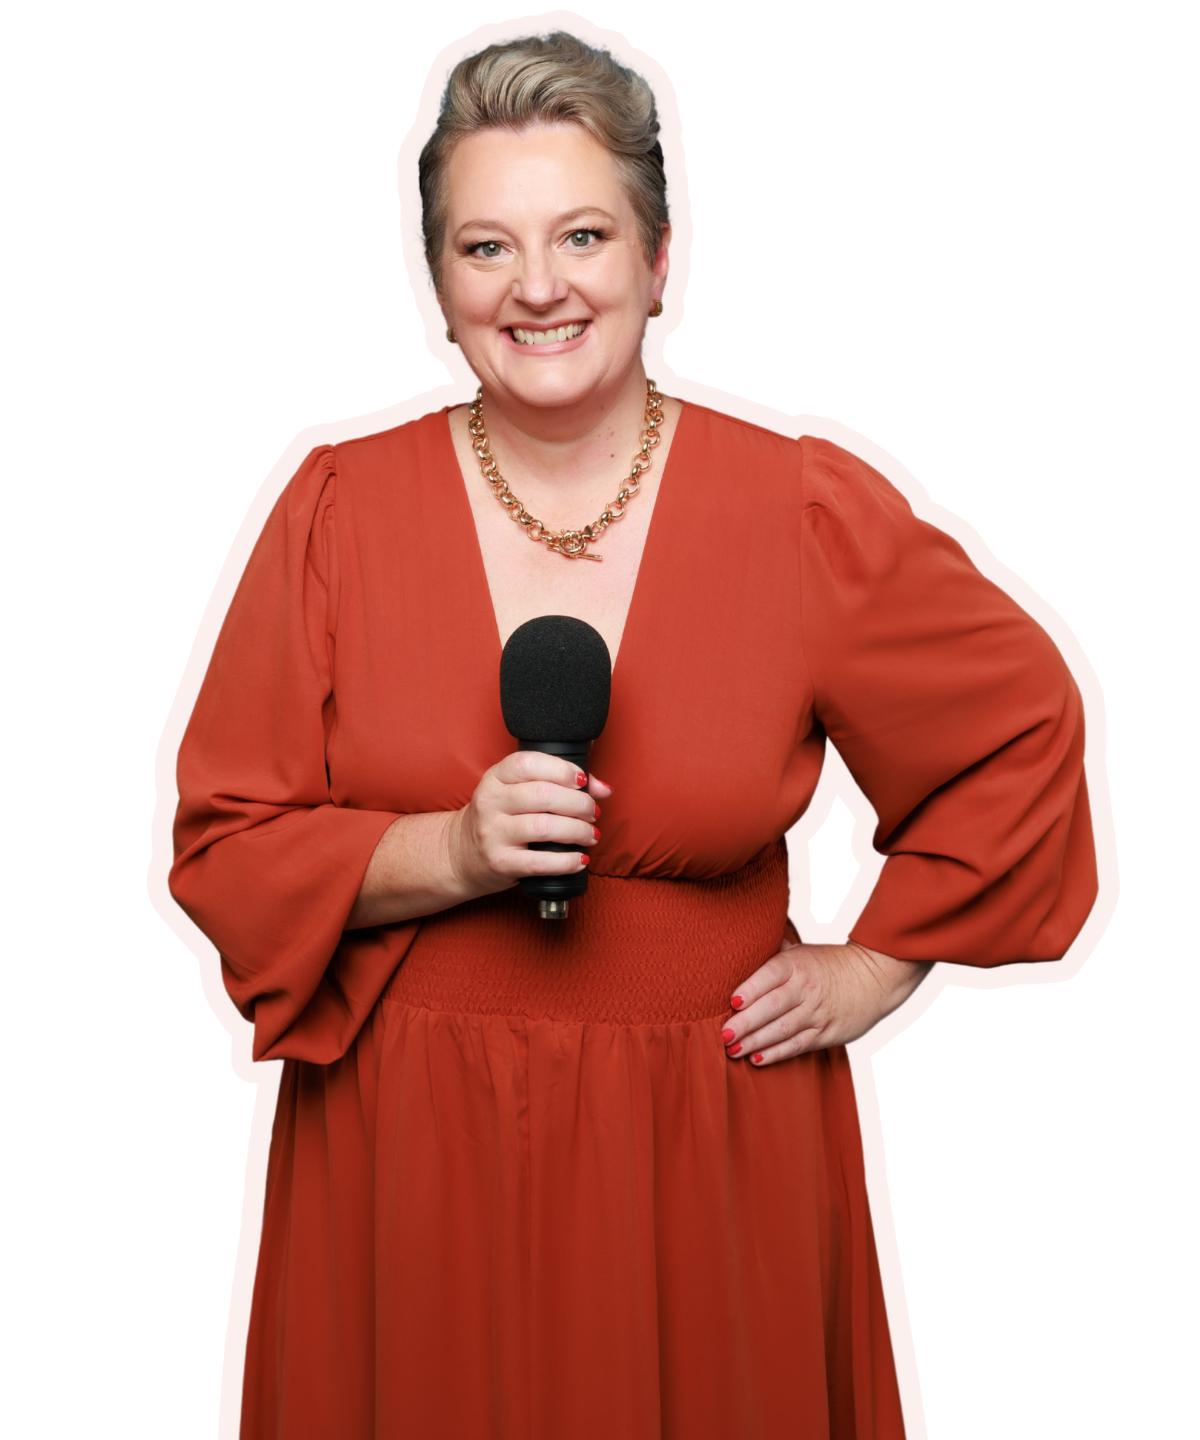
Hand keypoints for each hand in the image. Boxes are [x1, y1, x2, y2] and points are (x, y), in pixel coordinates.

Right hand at [446, 751, 612, 898]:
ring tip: (591, 834)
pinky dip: (567, 861)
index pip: (528, 763)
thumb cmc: (499, 818)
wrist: (462, 854)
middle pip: (543, 795)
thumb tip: (602, 789)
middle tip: (593, 812)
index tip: (583, 781)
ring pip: (545, 827)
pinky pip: (540, 862)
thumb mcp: (516, 792)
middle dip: (578, 803)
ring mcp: (493, 834)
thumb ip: (556, 783)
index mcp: (494, 778)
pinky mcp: (500, 863)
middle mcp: (490, 802)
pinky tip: (580, 859)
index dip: (561, 769)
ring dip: (578, 831)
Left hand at [720, 935, 929, 1065]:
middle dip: (746, 1023)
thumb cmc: (830, 963)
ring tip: (732, 1050)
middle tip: (724, 1034)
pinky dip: (777, 1053)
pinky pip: (798, 1046)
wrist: (875, 977)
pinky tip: (757, 1059)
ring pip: (783, 1030)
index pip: (771, 975)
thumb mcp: (802, 951)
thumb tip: (741, 945)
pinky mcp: (827, 1033)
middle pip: (773, 1007)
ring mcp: (817, 1013)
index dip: (751, 989)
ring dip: (756, 1042)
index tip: (731, 1002)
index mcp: (798, 964)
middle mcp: (807, 989)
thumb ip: (773, 953)